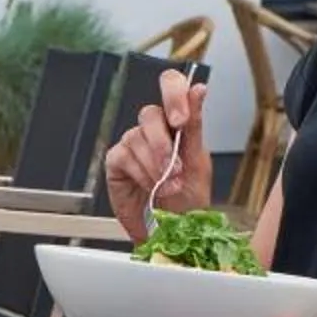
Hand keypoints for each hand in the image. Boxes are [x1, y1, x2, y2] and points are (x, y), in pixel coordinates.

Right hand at [105, 67, 211, 238]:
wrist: (173, 231)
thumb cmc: (188, 197)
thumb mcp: (198, 161)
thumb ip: (195, 125)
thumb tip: (199, 88)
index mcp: (177, 121)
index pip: (171, 85)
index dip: (173, 94)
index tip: (180, 120)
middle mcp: (153, 128)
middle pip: (149, 113)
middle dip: (163, 145)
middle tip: (174, 169)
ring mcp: (133, 143)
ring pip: (137, 138)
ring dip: (156, 167)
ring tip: (168, 188)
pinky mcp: (116, 160)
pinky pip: (124, 157)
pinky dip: (141, 174)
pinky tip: (150, 187)